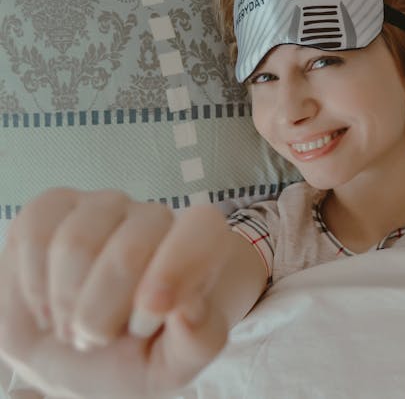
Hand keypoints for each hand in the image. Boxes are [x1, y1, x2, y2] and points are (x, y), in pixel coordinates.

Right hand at [0, 188, 234, 397]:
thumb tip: (188, 308)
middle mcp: (156, 218)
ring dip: (66, 302)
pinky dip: (33, 284)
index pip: (202, 227)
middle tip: (98, 339)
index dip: (176, 265)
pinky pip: (37, 233)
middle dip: (103, 313)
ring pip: (77, 243)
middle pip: (130, 249)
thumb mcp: (171, 366)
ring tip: (73, 324)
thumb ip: (197, 341)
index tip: (150, 312)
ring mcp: (105, 206)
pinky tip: (47, 304)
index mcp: (200, 247)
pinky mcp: (55, 206)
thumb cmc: (132, 356)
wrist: (72, 356)